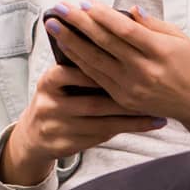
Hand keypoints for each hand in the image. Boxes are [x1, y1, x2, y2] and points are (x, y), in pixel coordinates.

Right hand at [3, 63, 165, 184]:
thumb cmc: (57, 100)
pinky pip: (101, 137)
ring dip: (131, 118)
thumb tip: (113, 45)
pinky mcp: (66, 145)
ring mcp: (57, 127)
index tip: (128, 66)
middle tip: (152, 94)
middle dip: (124, 99)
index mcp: (47, 82)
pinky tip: (144, 125)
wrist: (34, 135)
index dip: (98, 70)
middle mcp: (49, 105)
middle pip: (92, 102)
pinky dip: (124, 130)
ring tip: (156, 113)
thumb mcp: (58, 81)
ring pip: (101, 123)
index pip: (71, 72)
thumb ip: (78, 67)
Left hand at [46, 2, 189, 150]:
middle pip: (105, 43)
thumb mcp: (179, 38)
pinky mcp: (124, 99)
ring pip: (95, 61)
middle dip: (78, 24)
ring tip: (54, 26)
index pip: (125, 30)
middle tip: (58, 8)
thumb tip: (129, 9)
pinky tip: (66, 49)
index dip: (102, 16)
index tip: (83, 3)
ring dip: (71, 42)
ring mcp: (132, 87)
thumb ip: (152, 24)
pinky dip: (79, 62)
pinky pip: (96, 78)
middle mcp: (145, 70)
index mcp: (160, 51)